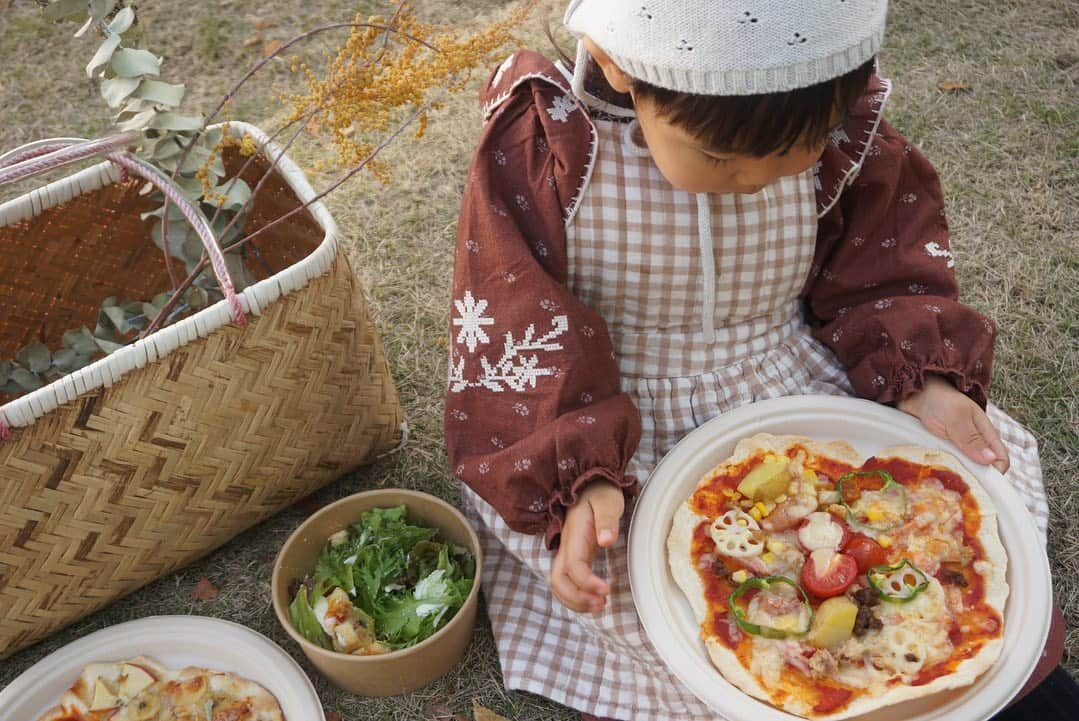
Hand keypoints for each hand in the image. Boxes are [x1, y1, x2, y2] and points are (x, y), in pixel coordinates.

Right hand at [550, 480, 623, 613]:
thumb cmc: (601, 492)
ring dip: (575, 601)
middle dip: (577, 598)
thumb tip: (606, 541)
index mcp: (574, 534)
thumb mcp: (608, 501)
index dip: (586, 582)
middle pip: (558, 580)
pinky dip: (576, 596)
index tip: (606, 590)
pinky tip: (593, 599)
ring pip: (559, 584)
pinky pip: (567, 581)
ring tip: (600, 606)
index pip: (573, 566)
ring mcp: (568, 552)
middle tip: (602, 604)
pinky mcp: (574, 557)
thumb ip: (607, 520)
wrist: (590, 484)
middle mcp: (567, 546)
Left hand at [897, 375, 1009, 472]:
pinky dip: (943, 471)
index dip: (996, 474)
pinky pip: (947, 466)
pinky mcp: (943, 450)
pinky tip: (933, 475)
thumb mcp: (957, 418)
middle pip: (982, 470)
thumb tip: (991, 460)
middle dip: (974, 479)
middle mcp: (974, 444)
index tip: (979, 483)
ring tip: (943, 482)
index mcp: (986, 434)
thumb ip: (971, 438)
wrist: (915, 393)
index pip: (1001, 460)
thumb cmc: (939, 400)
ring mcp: (958, 448)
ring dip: (956, 476)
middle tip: (957, 485)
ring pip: (965, 470)